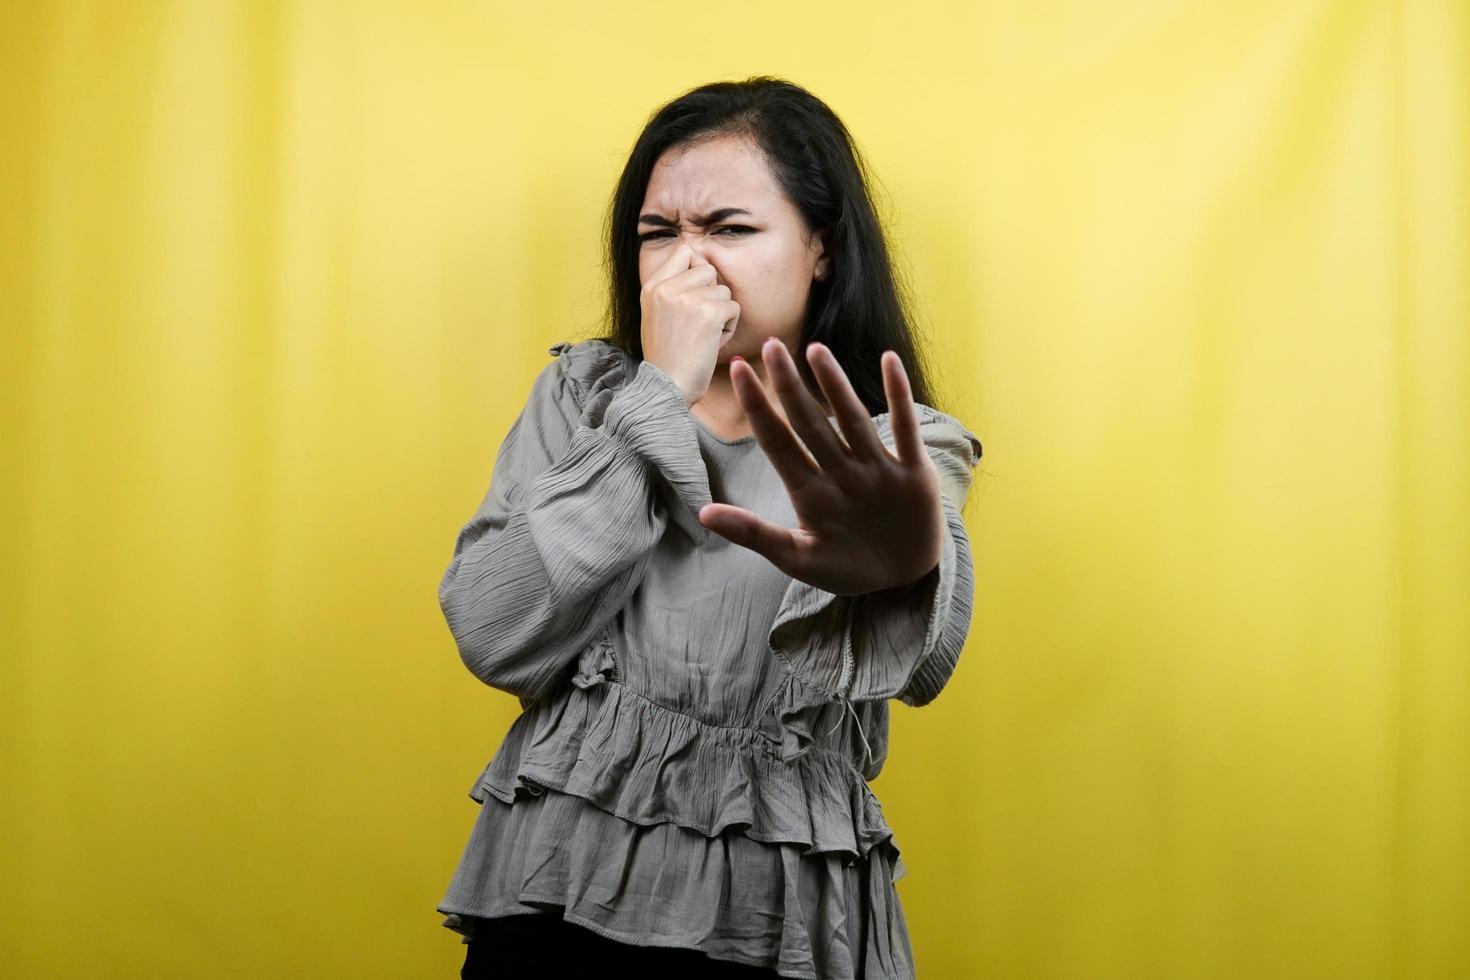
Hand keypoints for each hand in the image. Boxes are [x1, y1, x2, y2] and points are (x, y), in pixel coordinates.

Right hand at [639, 243, 740, 405]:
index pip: (684, 251)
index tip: (695, 294)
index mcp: (652, 287)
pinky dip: (729, 328)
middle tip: (698, 323)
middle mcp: (667, 287)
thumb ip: (672, 290)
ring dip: (721, 314)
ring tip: (703, 336)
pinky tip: (711, 344)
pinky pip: (733, 307)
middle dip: (711, 295)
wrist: (666, 389)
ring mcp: (687, 298)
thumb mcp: (656, 316)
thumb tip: (701, 263)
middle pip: (708, 270)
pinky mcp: (708, 313)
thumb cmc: (667, 359)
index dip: (697, 269)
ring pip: (723, 290)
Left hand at [697, 338, 944, 596]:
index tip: (736, 371)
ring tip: (816, 351)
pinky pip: (904, 430)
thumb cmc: (846, 567)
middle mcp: (839, 471)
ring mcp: (875, 469)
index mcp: (808, 490)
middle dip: (789, 386)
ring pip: (852, 419)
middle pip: (810, 422)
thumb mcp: (796, 557)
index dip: (758, 407)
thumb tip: (702, 513)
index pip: (776, 441)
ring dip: (836, 386)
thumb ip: (754, 534)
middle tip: (769, 346)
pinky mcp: (913, 473)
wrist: (902, 580)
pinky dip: (899, 397)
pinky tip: (888, 362)